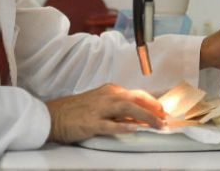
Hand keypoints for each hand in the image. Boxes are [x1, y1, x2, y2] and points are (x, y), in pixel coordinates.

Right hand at [45, 83, 166, 142]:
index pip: (136, 94)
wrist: (53, 115)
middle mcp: (107, 96)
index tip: (163, 111)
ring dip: (145, 116)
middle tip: (165, 118)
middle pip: (135, 99)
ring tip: (157, 125)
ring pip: (127, 108)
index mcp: (110, 91)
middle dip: (153, 108)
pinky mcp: (91, 122)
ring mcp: (99, 109)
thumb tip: (138, 117)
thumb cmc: (76, 110)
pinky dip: (123, 125)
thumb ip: (118, 109)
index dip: (152, 103)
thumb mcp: (100, 104)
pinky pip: (110, 123)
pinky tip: (134, 128)